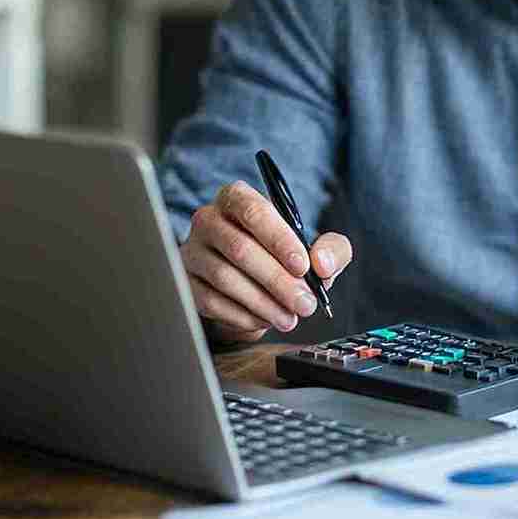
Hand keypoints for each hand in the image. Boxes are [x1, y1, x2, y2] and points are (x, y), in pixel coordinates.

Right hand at [181, 180, 351, 342]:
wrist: (249, 285)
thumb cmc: (282, 258)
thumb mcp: (314, 249)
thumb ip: (331, 249)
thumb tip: (322, 263)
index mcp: (237, 198)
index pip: (254, 211)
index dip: (279, 239)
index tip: (303, 266)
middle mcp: (208, 219)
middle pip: (240, 248)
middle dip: (277, 280)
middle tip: (305, 303)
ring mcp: (191, 252)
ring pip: (225, 278)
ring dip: (263, 302)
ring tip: (290, 317)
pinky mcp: (186, 283)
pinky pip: (211, 301)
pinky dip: (243, 315)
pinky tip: (264, 320)